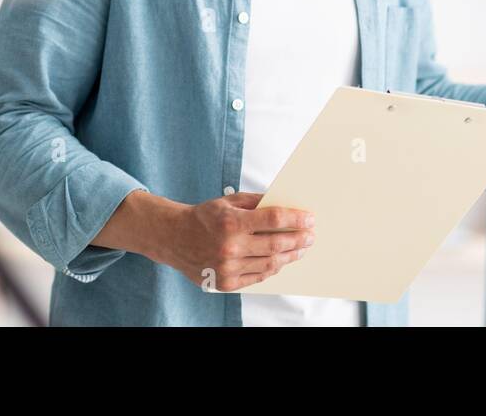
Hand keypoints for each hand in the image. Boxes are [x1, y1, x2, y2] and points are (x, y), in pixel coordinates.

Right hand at [160, 192, 314, 291]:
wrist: (174, 238)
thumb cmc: (204, 217)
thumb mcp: (229, 201)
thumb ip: (257, 202)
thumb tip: (285, 205)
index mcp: (231, 223)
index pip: (273, 220)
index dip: (296, 219)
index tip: (310, 219)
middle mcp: (229, 247)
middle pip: (275, 244)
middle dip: (298, 239)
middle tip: (311, 236)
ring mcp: (227, 268)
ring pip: (270, 264)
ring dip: (290, 256)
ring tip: (300, 249)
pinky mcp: (225, 283)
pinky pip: (258, 277)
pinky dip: (273, 268)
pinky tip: (282, 260)